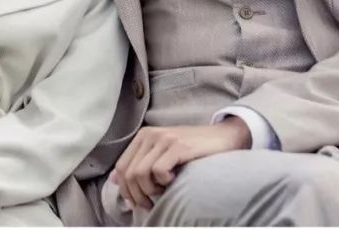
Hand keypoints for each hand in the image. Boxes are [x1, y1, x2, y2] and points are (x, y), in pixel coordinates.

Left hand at [112, 120, 251, 209]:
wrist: (223, 137)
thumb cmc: (193, 150)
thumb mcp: (162, 152)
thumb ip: (140, 163)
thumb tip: (114, 179)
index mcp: (143, 136)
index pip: (121, 167)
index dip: (126, 190)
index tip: (136, 203)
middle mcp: (150, 135)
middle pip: (129, 173)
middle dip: (137, 195)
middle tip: (151, 203)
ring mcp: (164, 139)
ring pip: (140, 174)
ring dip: (150, 190)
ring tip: (164, 190)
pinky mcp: (178, 146)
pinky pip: (159, 171)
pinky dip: (164, 182)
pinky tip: (175, 179)